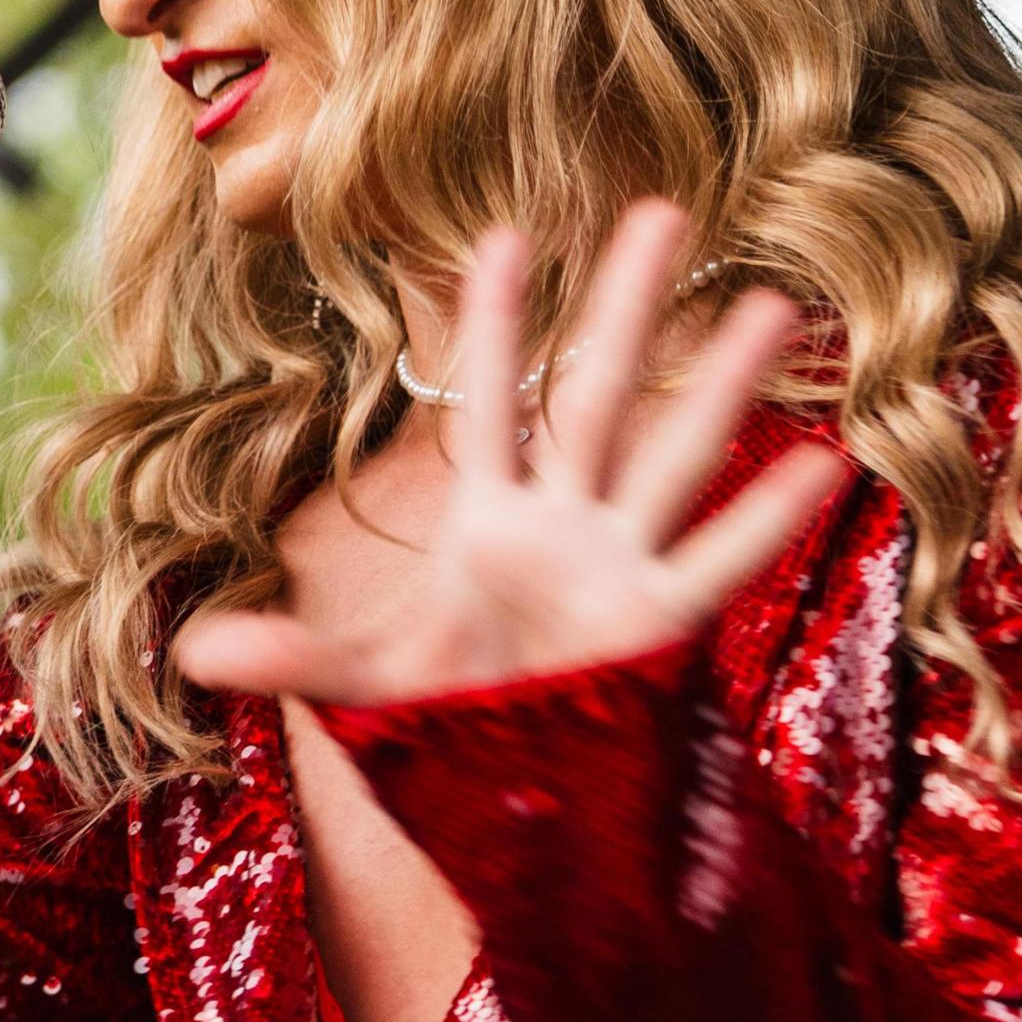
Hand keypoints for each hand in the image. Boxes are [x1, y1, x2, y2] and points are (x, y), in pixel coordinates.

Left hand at [174, 201, 850, 707]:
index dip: (492, 322)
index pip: (488, 399)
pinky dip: (768, 518)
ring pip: (672, 455)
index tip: (506, 234)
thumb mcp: (364, 691)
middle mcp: (563, 527)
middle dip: (623, 308)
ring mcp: (619, 568)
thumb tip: (194, 648)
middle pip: (596, 394)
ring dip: (720, 384)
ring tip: (770, 303)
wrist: (520, 810)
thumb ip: (295, 658)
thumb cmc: (452, 732)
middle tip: (661, 210)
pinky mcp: (660, 628)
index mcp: (490, 524)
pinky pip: (718, 563)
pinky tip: (826, 462)